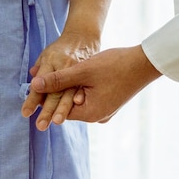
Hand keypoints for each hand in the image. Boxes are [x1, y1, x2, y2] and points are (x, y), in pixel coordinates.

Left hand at [24, 45, 162, 123]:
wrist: (145, 62)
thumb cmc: (115, 65)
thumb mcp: (82, 71)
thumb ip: (58, 79)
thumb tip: (34, 86)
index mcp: (90, 113)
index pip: (59, 109)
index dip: (45, 98)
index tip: (33, 88)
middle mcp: (98, 116)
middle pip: (68, 106)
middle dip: (56, 94)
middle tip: (42, 82)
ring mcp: (105, 110)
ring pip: (78, 100)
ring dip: (69, 89)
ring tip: (58, 77)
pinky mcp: (110, 102)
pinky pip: (89, 97)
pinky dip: (81, 88)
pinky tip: (76, 76)